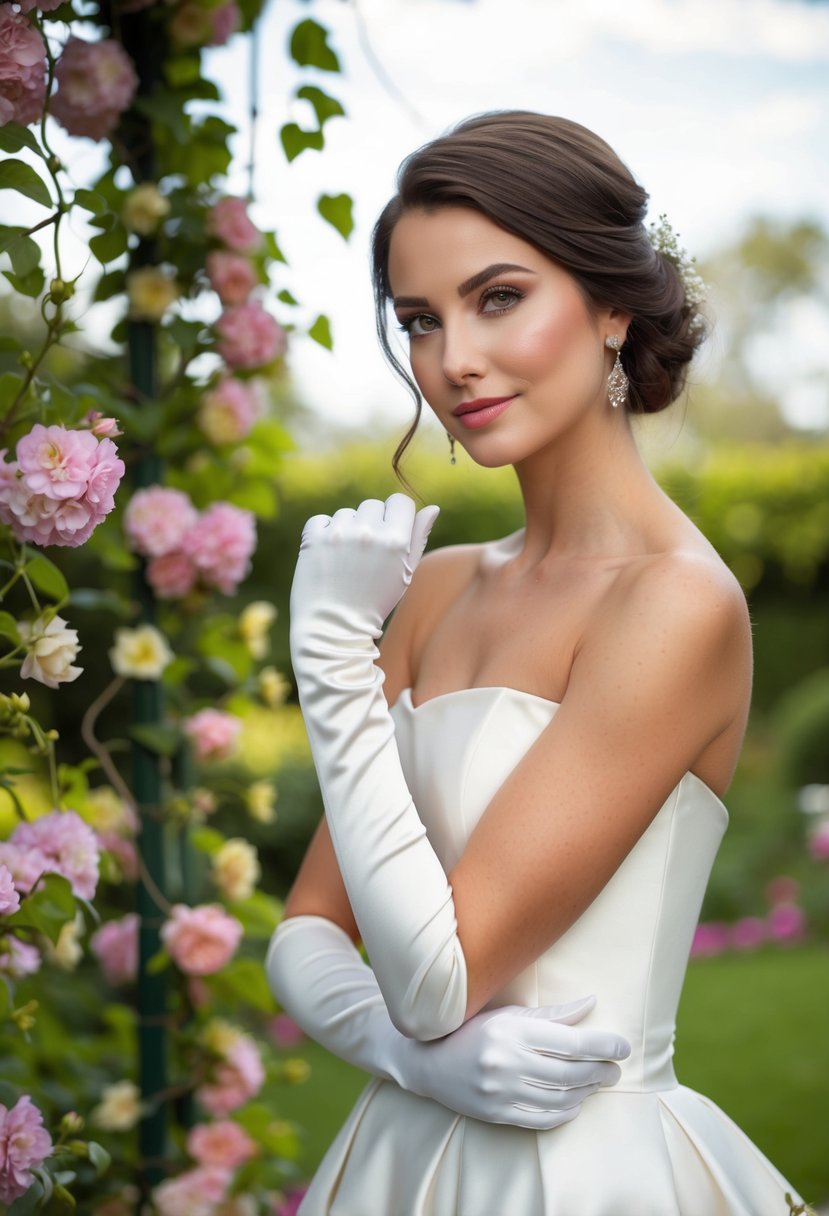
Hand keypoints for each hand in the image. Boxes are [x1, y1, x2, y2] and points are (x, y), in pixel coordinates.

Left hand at [291, 494, 439, 639]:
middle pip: (373, 505)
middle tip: (366, 555)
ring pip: (347, 514)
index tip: (389, 534)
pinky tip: (328, 558)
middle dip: (372, 523)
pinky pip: (321, 520)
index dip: (396, 516)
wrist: (334, 629)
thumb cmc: (374, 602)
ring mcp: (339, 534)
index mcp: (396, 540)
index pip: (400, 501)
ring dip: (347, 530)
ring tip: (345, 560)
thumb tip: (432, 508)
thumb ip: (418, 538)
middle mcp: (369, 532)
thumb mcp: (404, 574)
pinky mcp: (314, 539)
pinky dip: (323, 534)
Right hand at [399, 995, 630, 1129]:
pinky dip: (565, 1113)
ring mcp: (500, 1091)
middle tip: (615, 1069)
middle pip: (569, 1072)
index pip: (569, 1041)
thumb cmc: (475, 1031)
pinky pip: (541, 1119)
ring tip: (598, 1082)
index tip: (622, 1046)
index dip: (601, 1045)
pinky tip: (576, 1102)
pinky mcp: (496, 1114)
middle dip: (600, 1071)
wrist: (430, 1062)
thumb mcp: (510, 1015)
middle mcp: (506, 1062)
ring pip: (559, 1097)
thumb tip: (592, 1003)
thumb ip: (552, 1014)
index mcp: (512, 1030)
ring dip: (586, 1091)